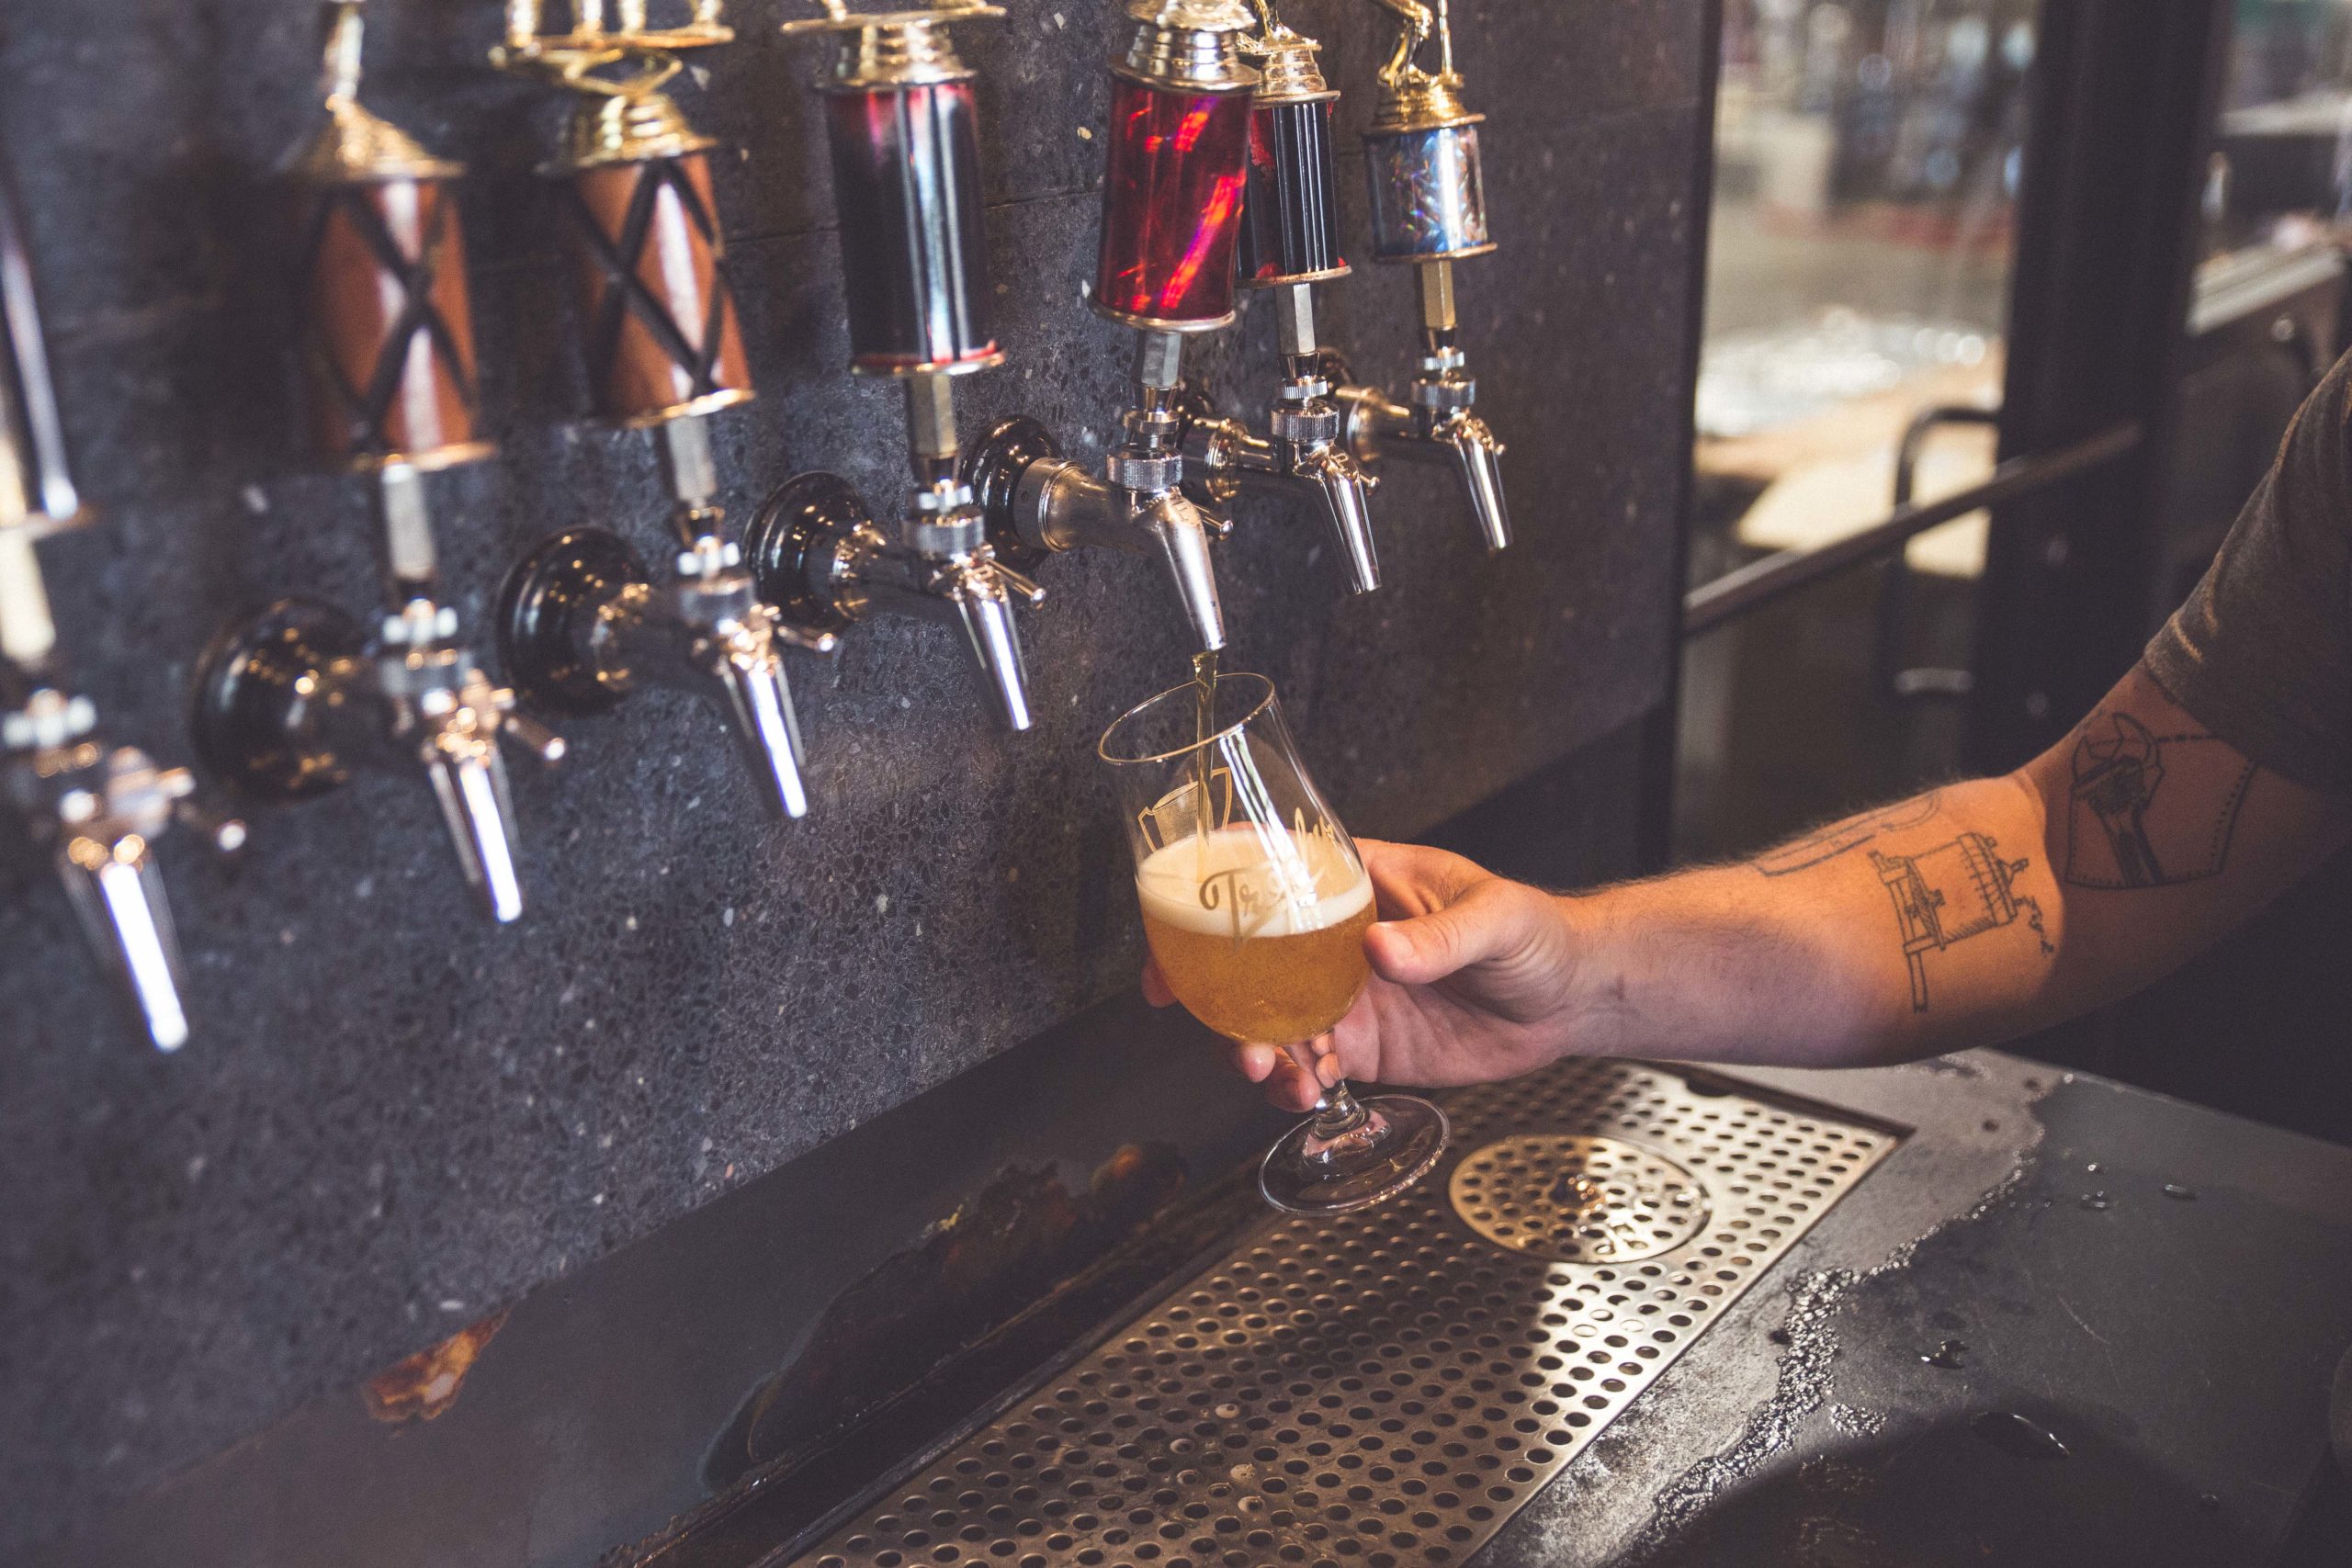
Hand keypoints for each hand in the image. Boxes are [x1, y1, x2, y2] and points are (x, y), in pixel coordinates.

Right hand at [1143, 839, 1581, 1110]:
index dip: (1214, 891)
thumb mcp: (1496, 916)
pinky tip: (1302, 1093)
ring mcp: (1344, 996)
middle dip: (1214, 992)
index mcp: (1359, 884)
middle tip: (1210, 1022)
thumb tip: (1383, 951)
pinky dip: (1292, 1084)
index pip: (1272, 872)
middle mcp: (1336, 941)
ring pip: (1267, 1019)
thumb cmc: (1537, 933)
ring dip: (1251, 1047)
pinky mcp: (1363, 1047)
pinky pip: (1308, 1066)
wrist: (1571, 1002)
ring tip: (1269, 1073)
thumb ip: (1441, 937)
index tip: (1176, 919)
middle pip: (1247, 957)